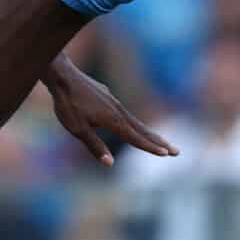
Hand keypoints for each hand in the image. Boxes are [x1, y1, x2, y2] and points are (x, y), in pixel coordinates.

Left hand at [44, 62, 175, 166]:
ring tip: (161, 141)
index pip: (136, 138)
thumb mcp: (78, 130)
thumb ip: (95, 146)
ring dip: (149, 133)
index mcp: (113, 121)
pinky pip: (125, 113)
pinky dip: (135, 123)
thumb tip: (110, 163)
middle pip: (142, 130)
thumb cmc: (68, 104)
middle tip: (176, 151)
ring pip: (135, 121)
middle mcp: (118, 111)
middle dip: (160, 142)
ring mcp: (114, 102)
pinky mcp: (107, 96)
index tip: (167, 154)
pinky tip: (131, 125)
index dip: (151, 148)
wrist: (62, 76)